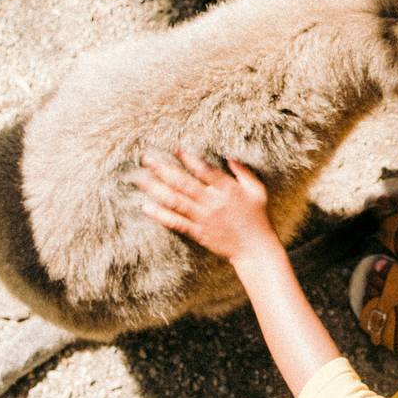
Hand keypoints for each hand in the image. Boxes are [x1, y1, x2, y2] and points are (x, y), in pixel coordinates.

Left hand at [133, 150, 278, 264]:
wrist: (255, 248)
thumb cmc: (258, 217)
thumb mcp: (258, 191)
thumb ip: (244, 173)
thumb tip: (230, 158)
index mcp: (228, 190)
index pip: (204, 170)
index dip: (189, 159)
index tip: (175, 149)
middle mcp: (213, 202)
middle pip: (184, 183)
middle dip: (163, 169)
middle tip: (146, 158)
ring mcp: (204, 218)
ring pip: (175, 201)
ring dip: (156, 189)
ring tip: (139, 178)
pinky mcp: (198, 232)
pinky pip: (176, 222)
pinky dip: (160, 215)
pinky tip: (146, 206)